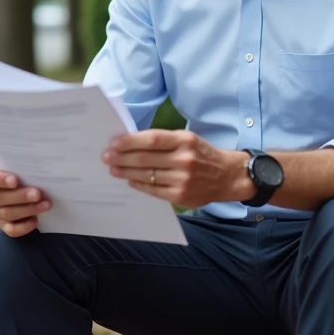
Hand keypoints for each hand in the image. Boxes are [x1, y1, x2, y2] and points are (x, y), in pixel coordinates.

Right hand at [0, 161, 51, 237]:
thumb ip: (23, 165)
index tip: (15, 180)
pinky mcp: (2, 225)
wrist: (23, 187)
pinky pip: (11, 230)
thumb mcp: (19, 166)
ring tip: (45, 205)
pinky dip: (24, 227)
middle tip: (37, 194)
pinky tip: (35, 221)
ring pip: (7, 214)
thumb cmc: (21, 171)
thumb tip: (39, 165)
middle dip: (20, 196)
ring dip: (28, 210)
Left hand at [102, 130, 248, 207]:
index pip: (152, 139)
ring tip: (113, 169)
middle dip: (122, 157)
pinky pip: (153, 190)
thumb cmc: (202, 154)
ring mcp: (183, 179)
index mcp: (185, 140)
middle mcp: (184, 159)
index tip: (113, 143)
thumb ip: (163, 140)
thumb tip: (130, 142)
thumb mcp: (187, 139)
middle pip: (145, 158)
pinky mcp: (181, 196)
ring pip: (147, 175)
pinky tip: (129, 180)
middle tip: (106, 157)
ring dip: (126, 172)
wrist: (227, 176)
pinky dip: (138, 185)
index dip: (130, 141)